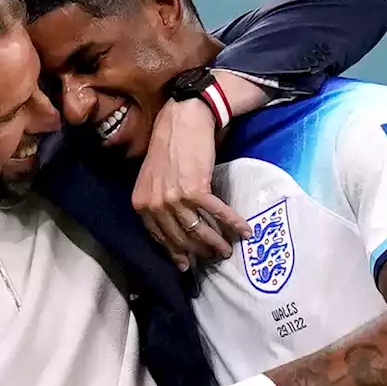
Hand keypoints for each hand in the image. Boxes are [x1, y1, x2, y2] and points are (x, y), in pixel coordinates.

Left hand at [134, 99, 250, 269]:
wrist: (181, 121)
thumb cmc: (168, 146)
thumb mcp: (152, 179)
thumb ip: (156, 203)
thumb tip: (171, 226)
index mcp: (142, 204)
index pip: (159, 238)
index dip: (175, 253)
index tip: (186, 264)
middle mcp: (156, 205)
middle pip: (180, 239)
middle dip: (198, 253)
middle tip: (212, 258)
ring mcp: (175, 199)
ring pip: (198, 231)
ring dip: (216, 244)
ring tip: (227, 251)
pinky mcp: (196, 190)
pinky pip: (217, 213)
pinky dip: (233, 223)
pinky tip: (244, 231)